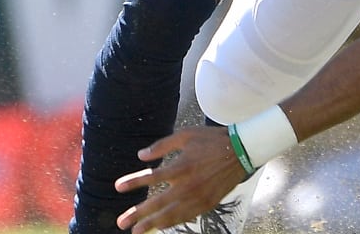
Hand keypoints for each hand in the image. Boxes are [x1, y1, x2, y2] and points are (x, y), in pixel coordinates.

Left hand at [114, 125, 247, 233]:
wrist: (242, 150)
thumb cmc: (213, 140)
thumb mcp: (186, 135)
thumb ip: (162, 145)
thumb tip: (141, 155)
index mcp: (181, 167)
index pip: (151, 178)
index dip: (133, 183)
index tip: (118, 188)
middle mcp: (187, 185)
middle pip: (157, 204)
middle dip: (137, 214)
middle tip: (122, 223)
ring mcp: (198, 197)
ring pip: (170, 215)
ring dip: (152, 224)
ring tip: (137, 231)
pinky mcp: (208, 203)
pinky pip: (186, 217)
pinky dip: (172, 222)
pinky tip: (162, 226)